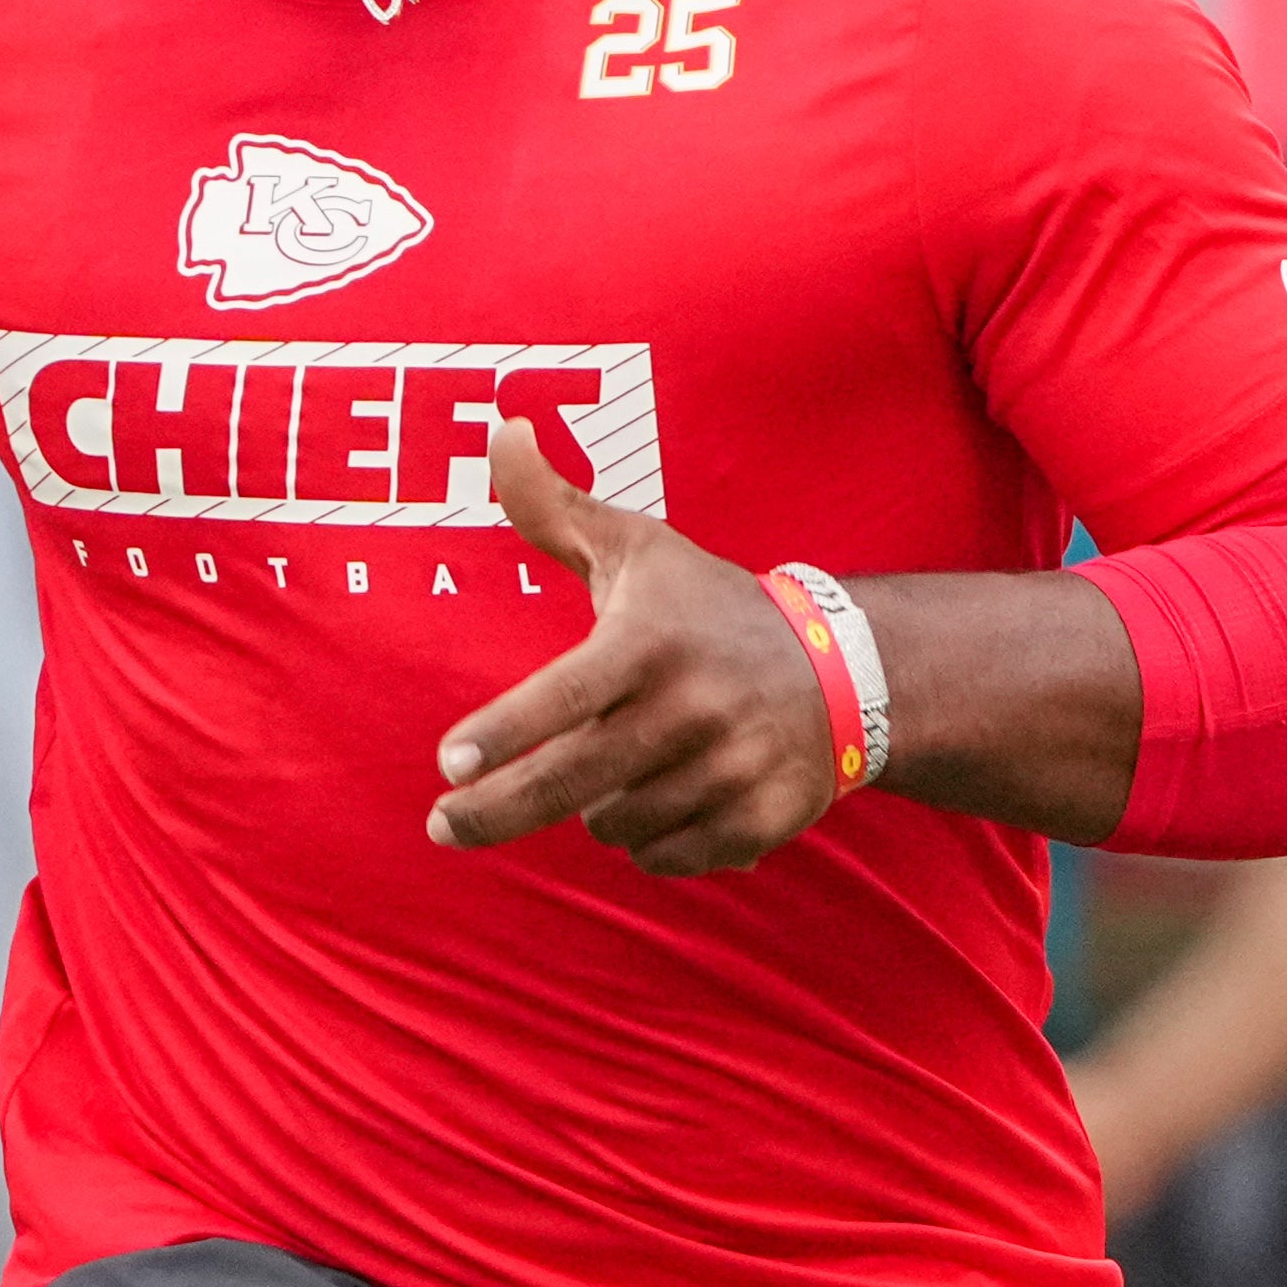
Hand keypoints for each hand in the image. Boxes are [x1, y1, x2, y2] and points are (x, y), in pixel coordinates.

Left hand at [426, 420, 844, 877]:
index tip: (448, 762)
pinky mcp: (761, 821)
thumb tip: (499, 428)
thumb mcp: (637, 549)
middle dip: (495, 810)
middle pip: (573, 779)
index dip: (506, 731)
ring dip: (599, 806)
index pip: (567, 695)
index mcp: (653, 642)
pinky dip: (651, 840)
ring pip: (615, 824)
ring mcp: (732, 770)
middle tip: (442, 826)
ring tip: (625, 764)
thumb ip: (554, 504)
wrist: (844, 669)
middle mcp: (695, 708)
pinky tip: (668, 797)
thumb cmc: (708, 606)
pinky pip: (666, 859)